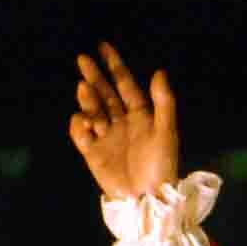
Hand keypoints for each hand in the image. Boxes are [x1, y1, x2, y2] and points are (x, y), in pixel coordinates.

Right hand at [67, 43, 179, 202]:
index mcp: (141, 115)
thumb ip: (164, 103)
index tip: (103, 47)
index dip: (115, 66)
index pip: (125, 84)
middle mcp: (122, 122)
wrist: (147, 198)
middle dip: (94, 76)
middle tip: (82, 59)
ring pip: (92, 110)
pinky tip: (85, 122)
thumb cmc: (161, 166)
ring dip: (88, 99)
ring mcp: (106, 136)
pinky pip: (81, 134)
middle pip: (105, 93)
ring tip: (84, 88)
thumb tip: (159, 72)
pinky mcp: (93, 152)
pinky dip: (79, 125)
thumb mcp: (167, 132)